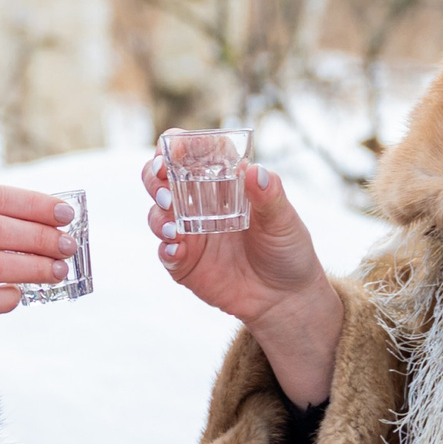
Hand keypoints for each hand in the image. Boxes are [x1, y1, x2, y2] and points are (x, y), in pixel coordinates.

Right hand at [141, 141, 342, 404]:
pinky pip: (165, 253)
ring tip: (173, 225)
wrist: (286, 298)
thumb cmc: (288, 249)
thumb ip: (270, 196)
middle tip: (163, 183)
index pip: (192, 153)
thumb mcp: (285, 221)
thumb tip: (256, 171)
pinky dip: (166, 249)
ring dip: (158, 215)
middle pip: (162, 179)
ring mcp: (188, 233)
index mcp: (223, 182)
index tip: (173, 150)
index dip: (178, 145)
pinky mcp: (184, 263)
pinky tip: (176, 250)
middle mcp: (199, 203)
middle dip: (154, 176)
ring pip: (158, 214)